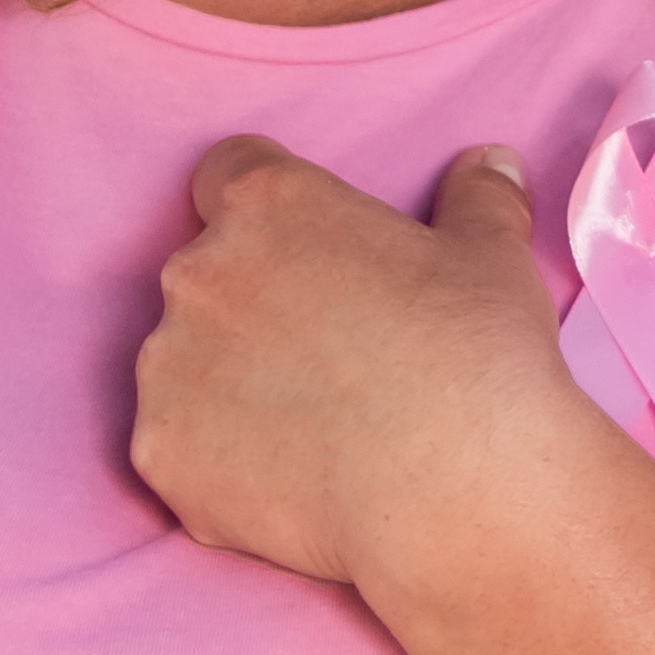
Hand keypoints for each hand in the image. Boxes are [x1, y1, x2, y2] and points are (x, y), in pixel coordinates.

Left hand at [129, 137, 595, 589]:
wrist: (451, 489)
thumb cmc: (475, 355)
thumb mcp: (495, 256)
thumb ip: (478, 197)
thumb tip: (490, 164)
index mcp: (270, 206)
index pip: (229, 171)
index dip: (269, 209)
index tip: (308, 248)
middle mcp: (198, 274)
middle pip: (209, 273)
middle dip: (254, 303)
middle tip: (332, 350)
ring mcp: (167, 369)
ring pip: (187, 364)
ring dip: (230, 383)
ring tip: (315, 425)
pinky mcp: (159, 454)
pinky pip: (181, 448)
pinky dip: (223, 463)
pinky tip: (293, 479)